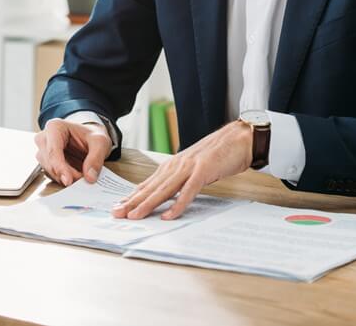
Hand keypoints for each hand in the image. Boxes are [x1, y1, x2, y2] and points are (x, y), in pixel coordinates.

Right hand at [34, 118, 112, 185]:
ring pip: (49, 170)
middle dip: (65, 174)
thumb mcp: (100, 142)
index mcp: (55, 127)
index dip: (60, 167)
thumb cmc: (92, 136)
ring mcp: (44, 151)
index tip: (68, 181)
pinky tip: (76, 177)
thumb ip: (96, 158)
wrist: (90, 139)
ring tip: (82, 177)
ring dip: (65, 177)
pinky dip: (64, 178)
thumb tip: (90, 177)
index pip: (53, 150)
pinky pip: (52, 175)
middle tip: (82, 180)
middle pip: (49, 162)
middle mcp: (44, 138)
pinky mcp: (47, 162)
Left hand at [112, 121, 251, 220]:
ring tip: (134, 216)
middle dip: (132, 202)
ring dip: (148, 204)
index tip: (118, 207)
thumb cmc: (218, 154)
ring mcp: (189, 168)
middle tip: (116, 214)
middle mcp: (177, 165)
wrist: (239, 138)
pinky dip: (178, 204)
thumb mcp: (194, 167)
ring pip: (164, 190)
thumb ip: (181, 179)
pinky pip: (188, 191)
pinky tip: (168, 215)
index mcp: (173, 165)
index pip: (148, 183)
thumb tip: (170, 196)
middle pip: (151, 187)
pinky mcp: (203, 171)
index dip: (132, 196)